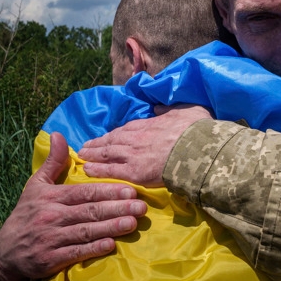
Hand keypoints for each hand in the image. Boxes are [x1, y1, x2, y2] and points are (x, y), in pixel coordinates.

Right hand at [0, 132, 148, 280]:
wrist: (6, 251)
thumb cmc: (27, 214)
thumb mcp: (36, 185)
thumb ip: (52, 162)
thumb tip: (58, 134)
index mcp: (51, 197)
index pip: (84, 192)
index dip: (108, 190)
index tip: (130, 190)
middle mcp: (52, 216)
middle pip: (89, 211)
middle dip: (117, 208)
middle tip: (141, 206)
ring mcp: (51, 238)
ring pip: (85, 231)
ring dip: (110, 227)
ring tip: (132, 223)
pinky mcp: (51, 259)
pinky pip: (75, 253)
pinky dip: (93, 249)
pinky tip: (111, 245)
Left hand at [79, 104, 212, 185]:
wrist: (198, 149)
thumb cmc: (195, 129)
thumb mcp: (185, 109)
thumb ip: (168, 109)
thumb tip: (158, 108)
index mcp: (145, 124)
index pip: (123, 129)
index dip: (111, 134)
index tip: (103, 137)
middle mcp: (134, 138)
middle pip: (110, 141)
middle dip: (96, 144)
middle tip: (84, 147)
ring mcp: (132, 156)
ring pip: (106, 155)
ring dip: (92, 155)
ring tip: (82, 157)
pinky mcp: (134, 173)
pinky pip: (110, 171)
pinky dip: (97, 170)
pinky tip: (87, 171)